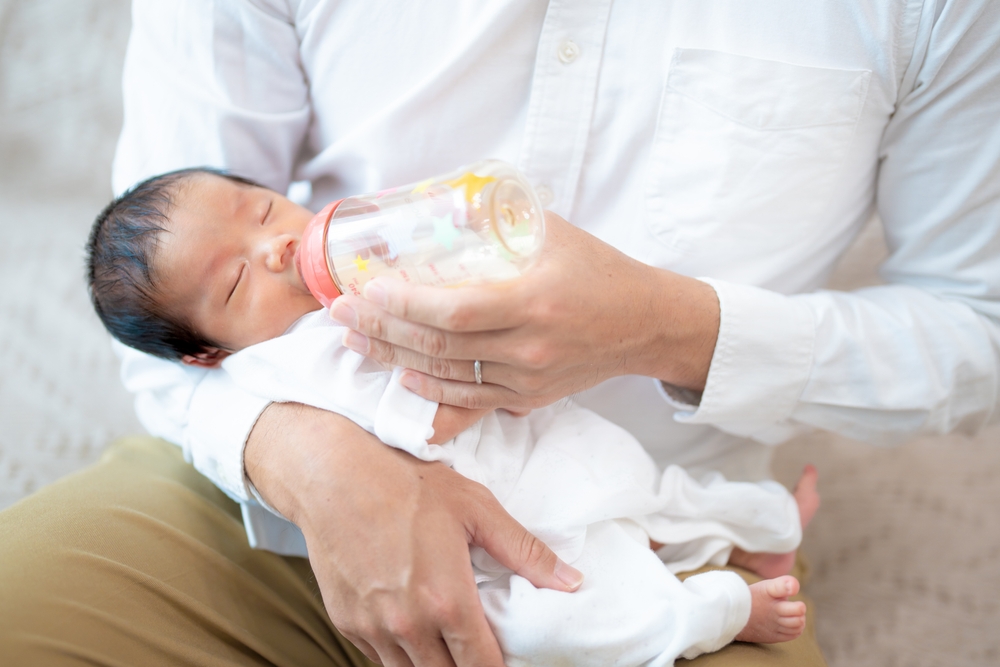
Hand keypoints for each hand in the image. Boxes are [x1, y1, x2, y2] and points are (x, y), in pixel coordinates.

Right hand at [245, 402, 582, 665]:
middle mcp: (408, 625)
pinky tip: (411, 627)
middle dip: (466, 666)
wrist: (332, 475)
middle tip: (476, 644)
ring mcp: (373, 628)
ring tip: (446, 640)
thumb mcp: (475, 508)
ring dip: (432, 664)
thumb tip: (570, 581)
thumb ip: (524, 551)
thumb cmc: (405, 484)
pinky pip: (379, 658)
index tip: (504, 656)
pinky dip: (399, 653)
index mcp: (447, 600)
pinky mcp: (346, 623)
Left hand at [329, 213, 719, 409]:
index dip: (404, 304)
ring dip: (395, 360)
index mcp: (534, 301)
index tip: (368, 288)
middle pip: (440, 346)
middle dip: (382, 329)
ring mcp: (529, 378)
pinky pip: (472, 400)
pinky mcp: (530, 396)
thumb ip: (500, 222)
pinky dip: (433, 392)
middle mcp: (529, 347)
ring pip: (448, 376)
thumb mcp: (555, 233)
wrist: (646, 323)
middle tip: (341, 313)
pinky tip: (403, 377)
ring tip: (356, 341)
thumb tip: (443, 204)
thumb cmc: (601, 271)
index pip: (454, 310)